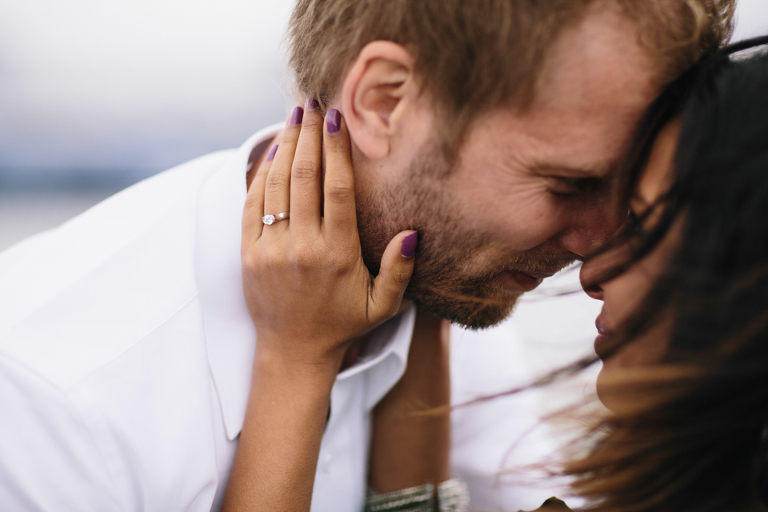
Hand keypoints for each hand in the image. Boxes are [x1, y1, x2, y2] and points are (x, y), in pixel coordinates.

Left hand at [241, 104, 417, 371]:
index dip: (336, 150)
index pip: (337, 189)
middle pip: (303, 177)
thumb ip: (399, 270)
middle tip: (312, 104)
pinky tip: (273, 152)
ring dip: (285, 145)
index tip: (336, 119)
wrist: (293, 352)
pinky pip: (252, 205)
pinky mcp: (248, 254)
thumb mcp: (383, 305)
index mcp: (337, 254)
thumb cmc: (343, 326)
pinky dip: (261, 174)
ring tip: (294, 116)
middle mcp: (301, 247)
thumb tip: (412, 233)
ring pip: (276, 185)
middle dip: (309, 135)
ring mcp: (270, 250)